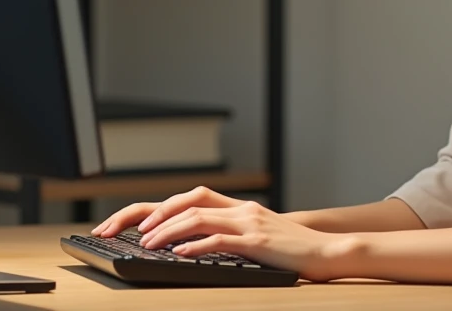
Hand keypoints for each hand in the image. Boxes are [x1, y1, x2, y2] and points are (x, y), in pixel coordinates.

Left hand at [92, 186, 353, 281]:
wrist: (327, 252)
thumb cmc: (291, 250)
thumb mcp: (257, 235)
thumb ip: (230, 233)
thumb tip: (189, 244)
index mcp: (238, 206)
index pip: (191, 196)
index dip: (160, 206)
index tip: (132, 223)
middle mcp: (241, 209)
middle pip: (188, 200)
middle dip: (152, 215)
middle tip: (125, 231)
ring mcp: (249, 223)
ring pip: (198, 218)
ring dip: (167, 230)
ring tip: (146, 244)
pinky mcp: (257, 242)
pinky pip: (220, 240)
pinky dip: (195, 246)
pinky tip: (178, 255)